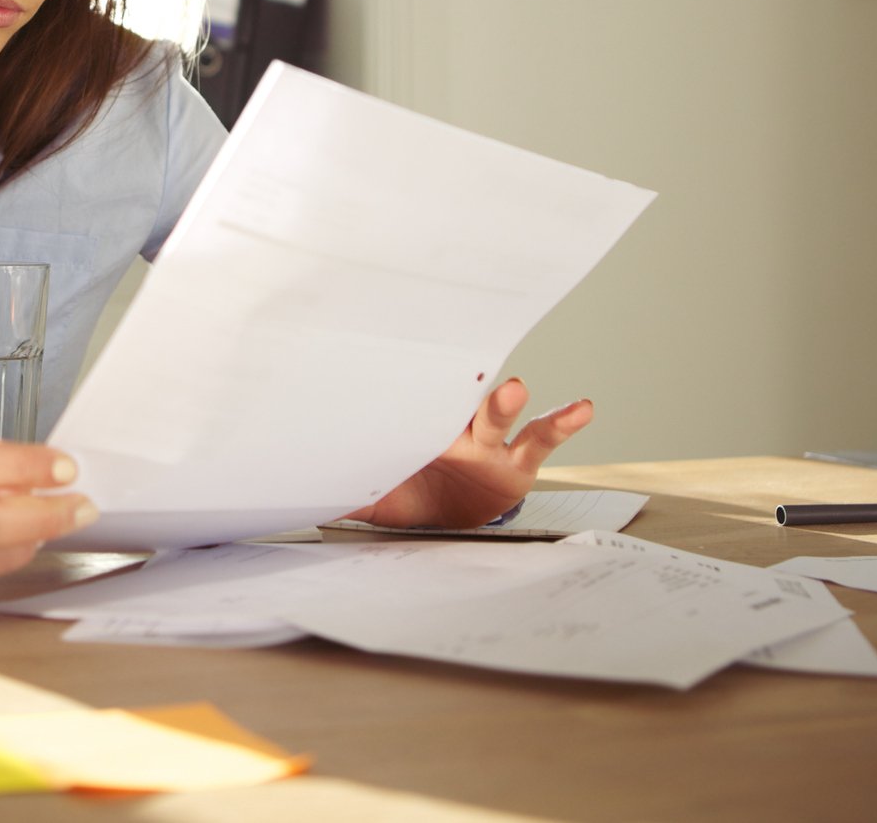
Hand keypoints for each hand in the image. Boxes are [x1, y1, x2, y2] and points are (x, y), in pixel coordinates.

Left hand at [349, 378, 592, 529]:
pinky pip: (540, 440)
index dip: (399, 384)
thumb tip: (295, 491)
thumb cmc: (404, 492)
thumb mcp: (370, 493)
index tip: (386, 359)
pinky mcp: (517, 463)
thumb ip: (342, 486)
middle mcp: (450, 428)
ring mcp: (486, 443)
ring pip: (495, 419)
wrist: (443, 517)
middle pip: (451, 402)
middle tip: (441, 373)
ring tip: (513, 391)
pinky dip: (562, 423)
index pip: (407, 400)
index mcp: (412, 428)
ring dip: (502, 405)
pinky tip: (582, 408)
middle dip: (452, 389)